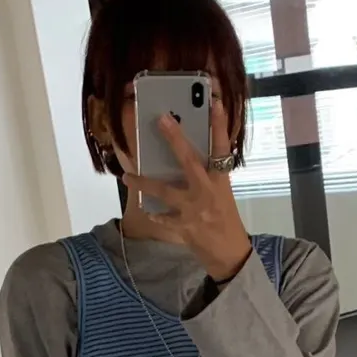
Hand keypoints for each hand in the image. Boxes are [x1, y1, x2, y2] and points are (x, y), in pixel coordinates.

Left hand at [127, 100, 252, 283]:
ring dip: (144, 183)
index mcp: (221, 181)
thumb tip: (184, 157)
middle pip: (189, 161)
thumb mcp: (222, 194)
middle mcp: (207, 192)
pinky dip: (154, 214)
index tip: (214, 103)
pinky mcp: (184, 227)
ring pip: (164, 191)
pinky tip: (146, 210)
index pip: (222, 149)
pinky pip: (163, 218)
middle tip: (160, 119)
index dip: (219, 126)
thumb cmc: (226, 220)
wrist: (230, 254)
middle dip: (174, 139)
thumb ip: (207, 177)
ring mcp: (194, 210)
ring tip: (127, 177)